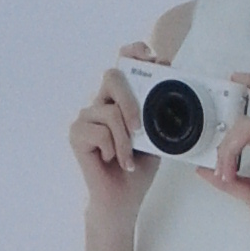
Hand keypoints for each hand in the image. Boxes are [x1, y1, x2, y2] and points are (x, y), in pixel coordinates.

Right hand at [69, 47, 158, 218]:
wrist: (124, 198)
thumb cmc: (139, 167)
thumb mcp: (157, 137)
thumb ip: (158, 114)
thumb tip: (172, 91)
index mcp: (121, 99)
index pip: (123, 63)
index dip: (135, 52)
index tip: (152, 57)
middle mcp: (102, 102)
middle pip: (113, 76)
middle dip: (131, 100)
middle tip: (140, 128)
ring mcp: (87, 117)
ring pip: (110, 112)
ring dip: (125, 140)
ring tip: (128, 159)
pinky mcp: (76, 133)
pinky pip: (100, 131)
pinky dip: (114, 150)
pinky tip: (112, 161)